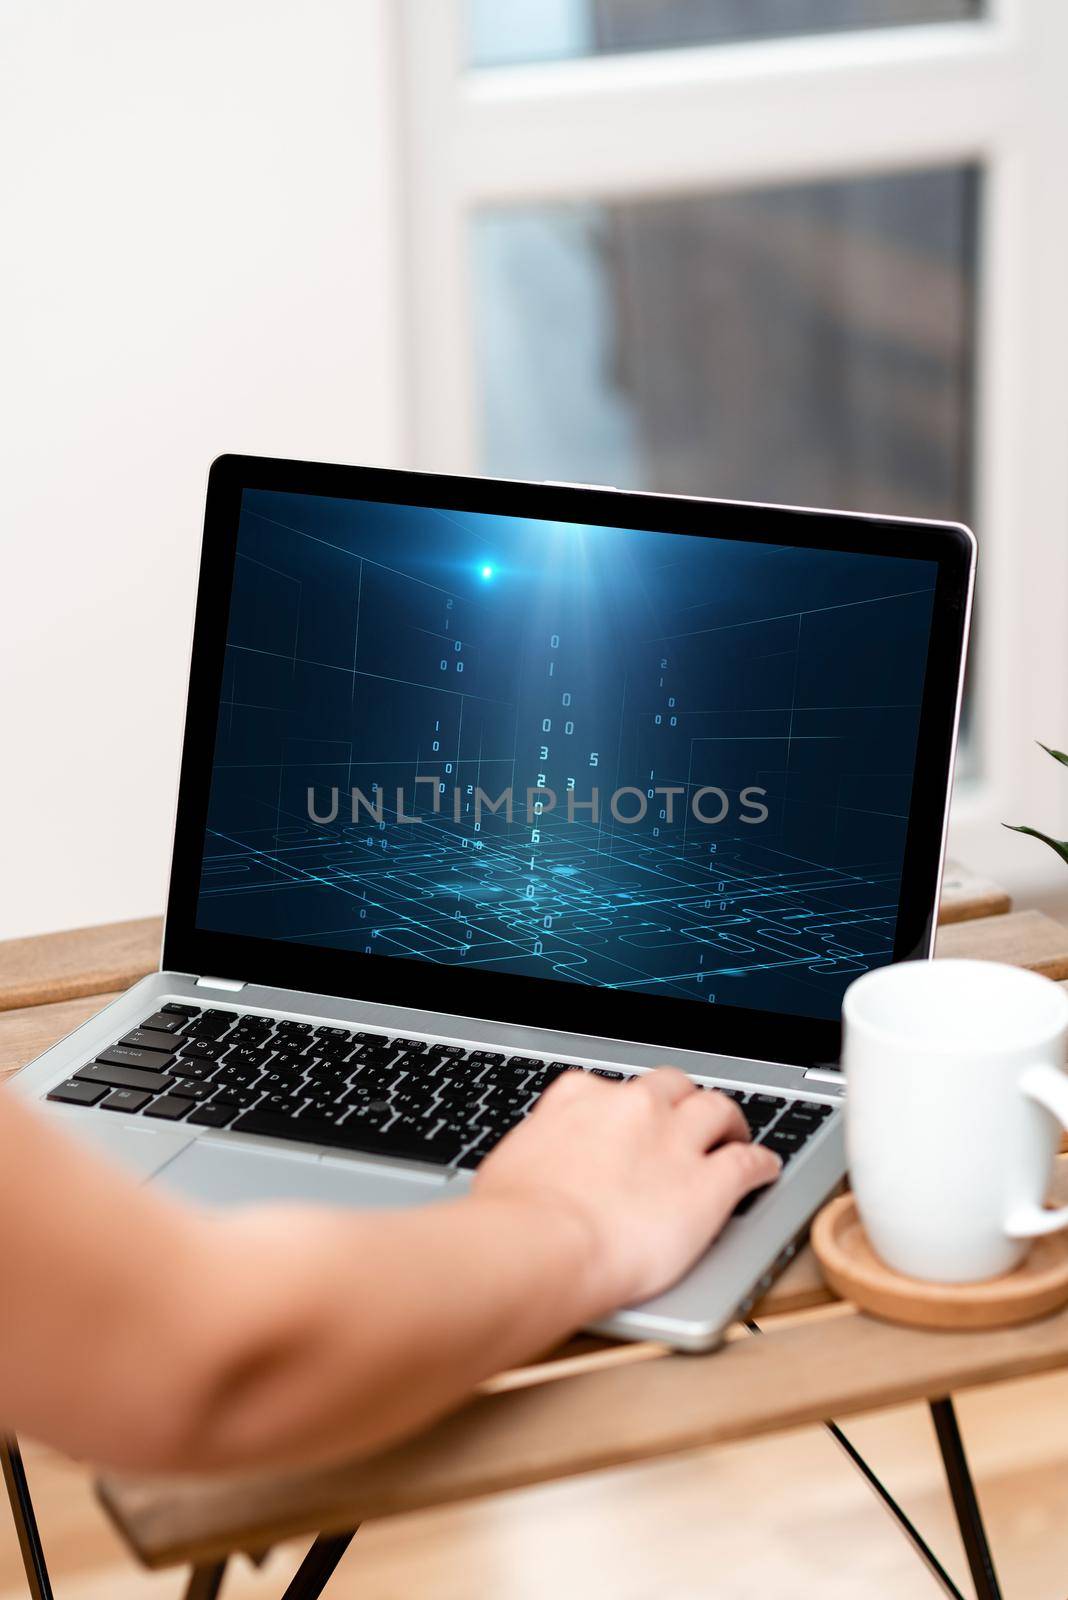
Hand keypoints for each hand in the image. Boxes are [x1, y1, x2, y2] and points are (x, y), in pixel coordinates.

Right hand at [472, 1068, 781, 1316]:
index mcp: (580, 1097)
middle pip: (672, 1085)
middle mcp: (632, 1106)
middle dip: (684, 1100)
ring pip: (718, 1109)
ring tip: (735, 1134)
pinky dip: (762, 1163)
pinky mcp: (710, 1183)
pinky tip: (766, 1170)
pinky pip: (749, 1161)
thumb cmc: (512, 1217)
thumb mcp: (514, 1164)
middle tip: (689, 1119)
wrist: (541, 1246)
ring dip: (729, 1121)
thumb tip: (535, 1168)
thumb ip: (539, 1153)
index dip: (627, 1107)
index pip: (612, 1087)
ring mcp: (675, 1140)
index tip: (630, 1121)